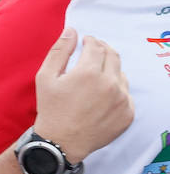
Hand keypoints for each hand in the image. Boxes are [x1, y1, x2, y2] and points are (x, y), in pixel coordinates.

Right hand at [32, 30, 133, 164]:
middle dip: (103, 50)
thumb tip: (72, 31)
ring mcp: (121, 100)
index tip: (85, 41)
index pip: (96, 46)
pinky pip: (126, 94)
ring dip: (110, 70)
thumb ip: (59, 51)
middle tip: (93, 52)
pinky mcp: (127, 114)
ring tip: (95, 78)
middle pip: (113, 56)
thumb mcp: (45, 77)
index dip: (90, 40)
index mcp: (89, 73)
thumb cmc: (51, 109)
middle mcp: (110, 84)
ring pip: (121, 74)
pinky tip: (101, 97)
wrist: (61, 143)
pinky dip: (116, 90)